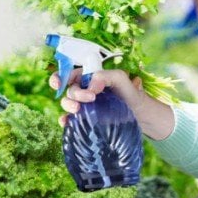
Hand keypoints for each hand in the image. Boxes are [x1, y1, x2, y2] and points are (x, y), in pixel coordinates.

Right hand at [49, 69, 174, 138]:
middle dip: (75, 93)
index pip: (69, 74)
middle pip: (69, 90)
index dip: (59, 77)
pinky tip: (67, 123)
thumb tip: (90, 86)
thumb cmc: (130, 93)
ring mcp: (83, 106)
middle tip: (90, 98)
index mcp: (89, 78)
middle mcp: (83, 91)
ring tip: (79, 110)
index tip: (58, 84)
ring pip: (67, 104)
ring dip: (68, 106)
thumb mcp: (121, 78)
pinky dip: (65, 121)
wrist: (139, 114)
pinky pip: (69, 120)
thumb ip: (106, 76)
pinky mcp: (84, 121)